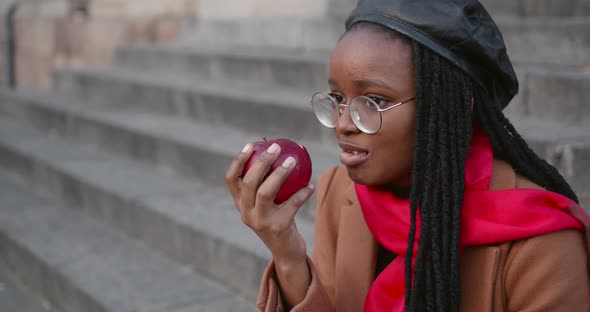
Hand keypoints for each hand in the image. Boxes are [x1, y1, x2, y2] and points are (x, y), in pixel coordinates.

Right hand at [225, 142, 314, 262]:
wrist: (286, 252)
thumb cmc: (279, 220)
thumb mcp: (269, 204)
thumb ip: (268, 183)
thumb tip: (279, 151)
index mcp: (241, 205)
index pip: (231, 179)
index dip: (238, 161)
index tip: (250, 145)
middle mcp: (246, 213)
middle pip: (249, 182)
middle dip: (261, 162)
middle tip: (276, 148)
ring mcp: (260, 222)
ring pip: (265, 192)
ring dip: (279, 173)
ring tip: (293, 160)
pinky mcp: (277, 228)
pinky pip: (291, 205)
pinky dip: (302, 193)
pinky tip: (310, 185)